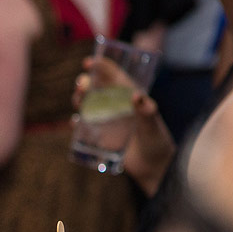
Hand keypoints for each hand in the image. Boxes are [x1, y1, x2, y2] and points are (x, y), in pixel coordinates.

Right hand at [73, 57, 174, 196]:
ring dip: (80, 101)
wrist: (155, 169)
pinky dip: (78, 124)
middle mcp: (117, 107)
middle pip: (97, 89)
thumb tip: (137, 95)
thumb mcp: (153, 125)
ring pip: (89, 106)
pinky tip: (74, 123)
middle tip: (80, 85)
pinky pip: (86, 128)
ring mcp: (108, 122)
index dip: (101, 67)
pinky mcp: (102, 138)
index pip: (114, 76)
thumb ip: (146, 111)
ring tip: (77, 101)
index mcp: (130, 98)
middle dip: (85, 83)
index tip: (88, 62)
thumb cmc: (158, 143)